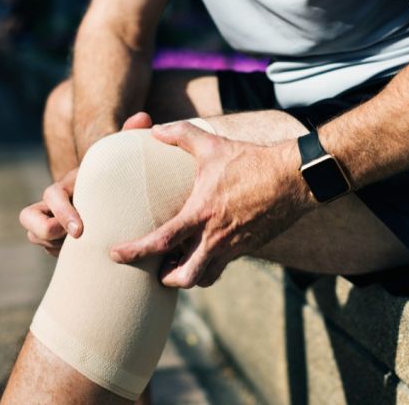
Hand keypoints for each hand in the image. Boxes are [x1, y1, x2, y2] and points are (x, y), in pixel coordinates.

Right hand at [20, 111, 154, 255]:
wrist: (119, 196)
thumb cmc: (122, 176)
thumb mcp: (124, 159)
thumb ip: (129, 138)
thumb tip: (143, 117)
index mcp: (70, 184)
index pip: (50, 196)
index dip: (61, 212)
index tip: (80, 230)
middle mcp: (56, 202)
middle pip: (28, 218)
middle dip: (46, 231)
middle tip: (77, 240)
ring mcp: (54, 221)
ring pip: (35, 235)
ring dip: (52, 245)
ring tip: (80, 249)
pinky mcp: (59, 239)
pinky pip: (49, 249)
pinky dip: (61, 254)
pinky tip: (87, 256)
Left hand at [109, 121, 314, 287]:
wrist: (293, 179)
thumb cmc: (251, 161)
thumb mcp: (213, 144)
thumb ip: (181, 134)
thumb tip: (155, 129)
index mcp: (201, 213)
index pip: (161, 242)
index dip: (134, 251)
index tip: (115, 254)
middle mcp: (216, 237)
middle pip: (184, 277)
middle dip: (166, 279)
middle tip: (156, 268)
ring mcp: (234, 246)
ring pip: (205, 278)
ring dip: (189, 276)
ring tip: (180, 263)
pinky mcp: (249, 248)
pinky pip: (224, 266)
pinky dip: (210, 265)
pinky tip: (206, 251)